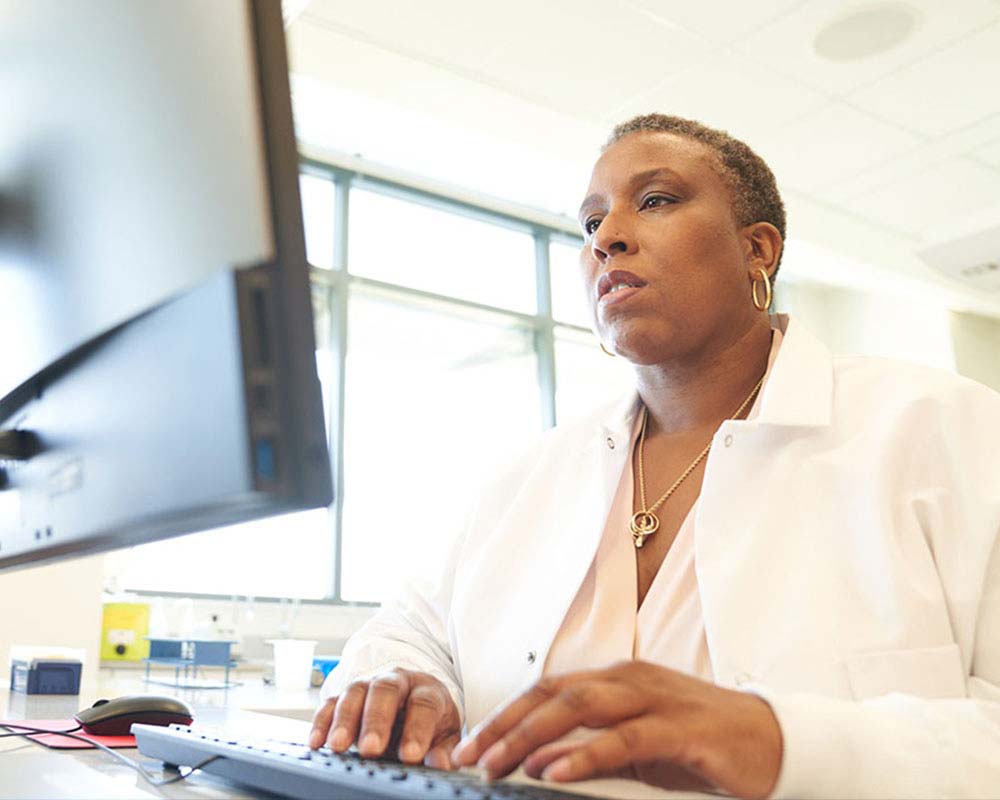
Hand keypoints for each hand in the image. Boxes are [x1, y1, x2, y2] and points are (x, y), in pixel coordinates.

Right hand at [309, 668, 461, 769]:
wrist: (414, 704)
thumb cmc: (430, 721)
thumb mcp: (444, 736)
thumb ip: (444, 750)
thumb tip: (442, 764)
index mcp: (427, 689)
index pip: (424, 704)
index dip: (417, 729)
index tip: (410, 754)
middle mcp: (397, 681)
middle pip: (386, 690)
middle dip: (376, 720)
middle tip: (371, 749)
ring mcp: (369, 685)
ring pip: (355, 692)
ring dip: (345, 719)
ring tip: (339, 745)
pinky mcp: (346, 696)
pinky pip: (331, 702)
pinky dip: (322, 720)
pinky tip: (317, 740)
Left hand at [450, 661, 782, 799]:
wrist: (773, 742)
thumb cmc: (700, 743)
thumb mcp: (638, 747)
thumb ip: (593, 749)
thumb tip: (539, 763)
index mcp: (617, 679)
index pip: (548, 690)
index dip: (506, 714)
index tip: (471, 744)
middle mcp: (631, 680)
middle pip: (555, 694)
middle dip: (506, 724)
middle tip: (471, 755)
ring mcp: (656, 699)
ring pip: (581, 707)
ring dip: (533, 736)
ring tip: (499, 763)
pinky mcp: (680, 728)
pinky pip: (625, 739)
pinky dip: (585, 754)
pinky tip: (556, 771)